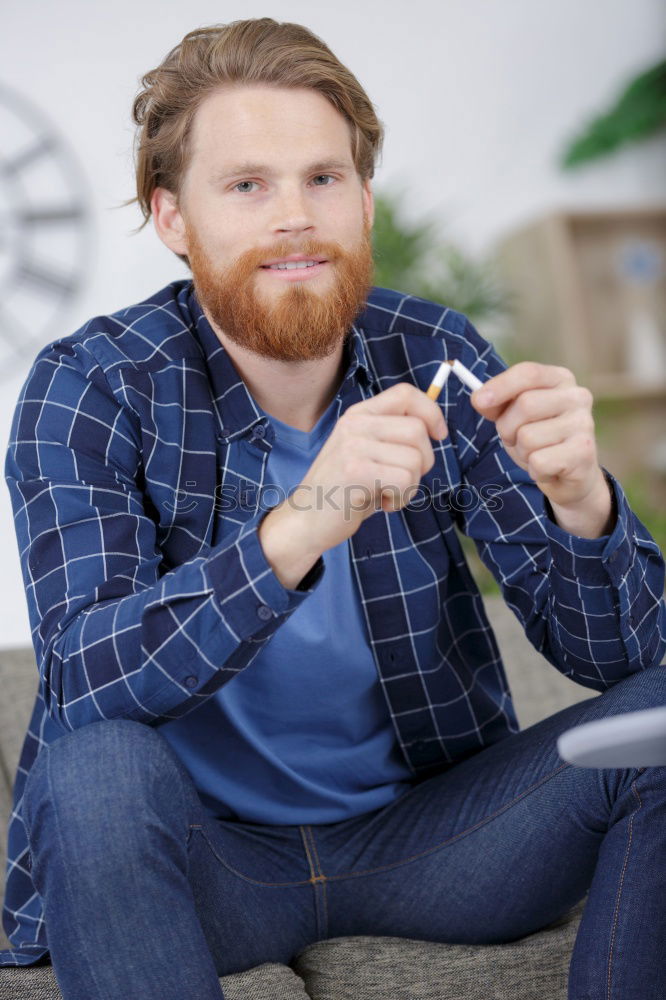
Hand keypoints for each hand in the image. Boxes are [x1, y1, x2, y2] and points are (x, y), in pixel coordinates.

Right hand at [259, 383, 446, 586]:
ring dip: (411, 485)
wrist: (307, 520)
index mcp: (359, 415)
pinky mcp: (355, 471)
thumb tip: (434, 428)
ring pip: (415, 458)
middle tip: (402, 480)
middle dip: (424, 462)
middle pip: (417, 430)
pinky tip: (384, 504)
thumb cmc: (345, 490)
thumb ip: (392, 437)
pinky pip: (405, 480)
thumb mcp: (368, 453)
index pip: (405, 394)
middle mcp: (355, 424)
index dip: (431, 412)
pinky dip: (402, 498)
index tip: (438, 435)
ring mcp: (353, 446)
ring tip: (389, 494)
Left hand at [470, 362, 612, 536]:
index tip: (478, 400)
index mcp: (560, 379)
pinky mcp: (584, 453)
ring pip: (528, 437)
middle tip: (514, 438)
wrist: (570, 475)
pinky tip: (547, 468)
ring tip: (535, 453)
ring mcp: (584, 424)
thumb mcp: (514, 416)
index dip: (500, 385)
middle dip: (507, 427)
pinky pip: (539, 462)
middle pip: (525, 405)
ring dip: (522, 452)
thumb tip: (479, 398)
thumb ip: (496, 403)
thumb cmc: (539, 438)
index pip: (528, 373)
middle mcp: (578, 396)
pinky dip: (534, 470)